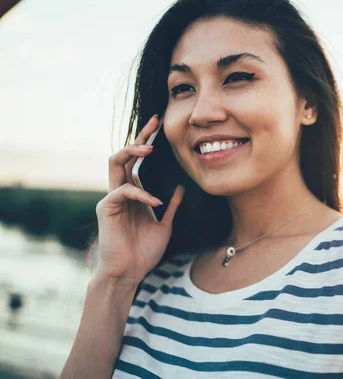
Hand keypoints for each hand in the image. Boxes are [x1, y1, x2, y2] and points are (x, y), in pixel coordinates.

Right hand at [94, 114, 184, 283]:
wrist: (130, 273)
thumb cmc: (144, 251)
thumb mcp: (166, 225)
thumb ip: (173, 207)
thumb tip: (182, 188)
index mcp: (135, 194)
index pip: (139, 161)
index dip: (147, 142)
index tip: (159, 125)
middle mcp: (121, 191)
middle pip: (125, 155)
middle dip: (139, 137)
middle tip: (154, 124)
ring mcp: (112, 198)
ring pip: (115, 163)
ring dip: (132, 151)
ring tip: (150, 148)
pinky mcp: (106, 208)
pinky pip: (122, 191)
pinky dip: (141, 194)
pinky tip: (156, 202)